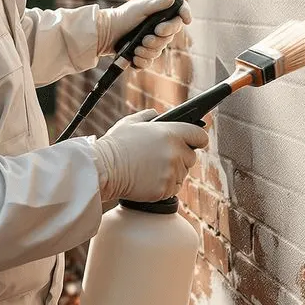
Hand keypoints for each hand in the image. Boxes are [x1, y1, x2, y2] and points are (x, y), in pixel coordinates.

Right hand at [91, 109, 208, 204]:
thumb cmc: (115, 145)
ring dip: (172, 173)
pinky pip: (172, 189)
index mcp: (171, 133)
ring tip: (151, 169)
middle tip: (161, 158)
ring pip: (182, 175)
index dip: (198, 139)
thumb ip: (149, 116)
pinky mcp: (165, 189)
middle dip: (181, 158)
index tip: (195, 142)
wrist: (104, 169)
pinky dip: (164, 187)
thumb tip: (157, 115)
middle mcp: (175, 152)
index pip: (199, 136)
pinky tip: (148, 180)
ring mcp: (171, 172)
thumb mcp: (131, 122)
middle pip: (191, 158)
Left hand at [96, 0, 190, 68]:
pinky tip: (134, 57)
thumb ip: (157, 4)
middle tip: (147, 38)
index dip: (185, 13)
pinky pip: (150, 61)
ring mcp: (153, 40)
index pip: (179, 10)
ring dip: (148, 50)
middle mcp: (159, 25)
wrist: (106, 33)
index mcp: (160, 11)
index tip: (186, 20)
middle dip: (159, 39)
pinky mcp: (144, 53)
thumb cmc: (123, 16)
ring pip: (160, 49)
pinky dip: (142, 61)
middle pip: (171, 34)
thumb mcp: (140, 7)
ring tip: (136, 47)